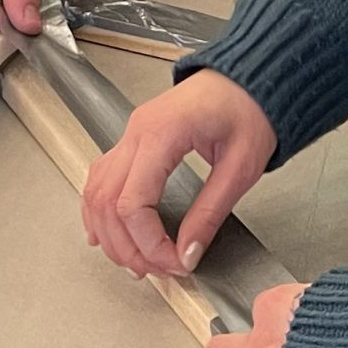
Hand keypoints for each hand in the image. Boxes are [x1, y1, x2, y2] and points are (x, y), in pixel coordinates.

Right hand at [81, 73, 276, 278]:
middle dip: (128, 246)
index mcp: (162, 134)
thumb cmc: (250, 108)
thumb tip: (188, 254)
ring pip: (97, 191)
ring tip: (137, 260)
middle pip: (108, 202)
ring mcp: (131, 133)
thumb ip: (210, 213)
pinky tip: (106, 232)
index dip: (150, 244)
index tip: (176, 264)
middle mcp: (137, 132)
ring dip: (110, 232)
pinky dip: (100, 208)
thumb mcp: (241, 167)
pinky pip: (102, 177)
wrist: (250, 77)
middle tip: (158, 270)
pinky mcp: (134, 139)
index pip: (133, 203)